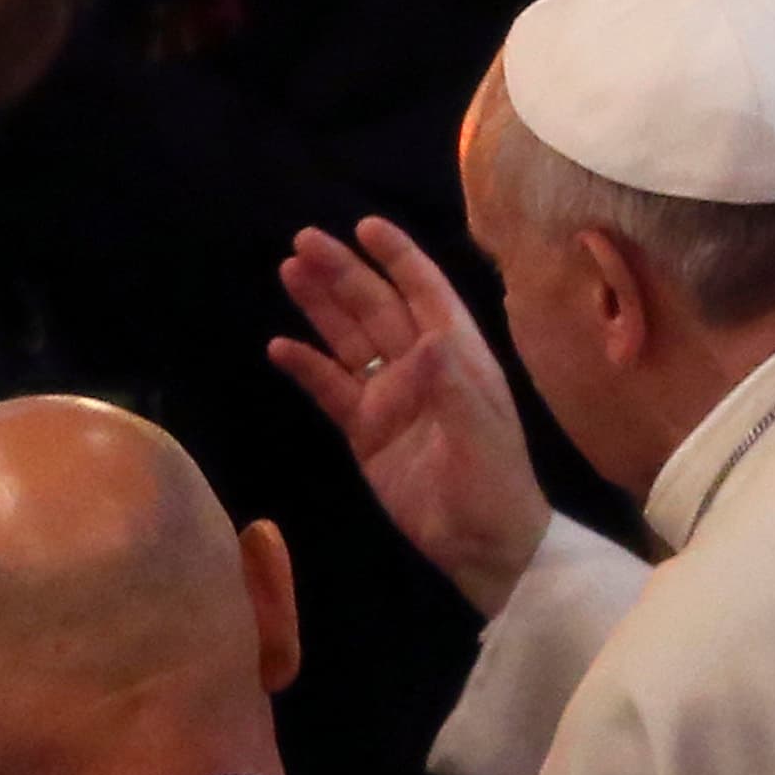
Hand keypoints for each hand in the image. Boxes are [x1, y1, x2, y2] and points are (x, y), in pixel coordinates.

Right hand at [268, 219, 551, 617]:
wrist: (484, 548)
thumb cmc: (495, 487)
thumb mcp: (482, 436)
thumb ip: (454, 387)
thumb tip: (430, 340)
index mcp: (458, 356)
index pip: (425, 292)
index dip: (399, 257)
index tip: (366, 226)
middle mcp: (421, 367)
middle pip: (376, 307)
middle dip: (343, 272)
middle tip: (302, 240)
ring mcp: (390, 399)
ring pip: (349, 339)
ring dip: (320, 306)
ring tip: (288, 271)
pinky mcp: (365, 433)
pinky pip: (331, 390)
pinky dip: (306, 367)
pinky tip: (279, 347)